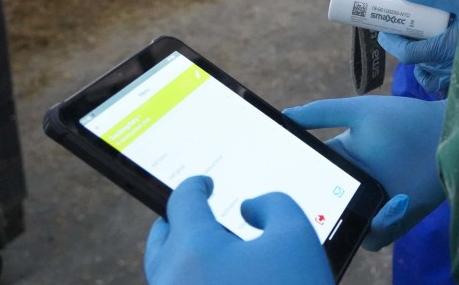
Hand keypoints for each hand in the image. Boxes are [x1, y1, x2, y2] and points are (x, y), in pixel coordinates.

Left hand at [143, 176, 331, 284]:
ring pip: (164, 273)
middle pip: (161, 240)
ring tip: (211, 252)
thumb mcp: (297, 235)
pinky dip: (190, 283)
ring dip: (183, 256)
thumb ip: (272, 204)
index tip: (204, 184)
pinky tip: (217, 283)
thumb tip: (246, 207)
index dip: (195, 185)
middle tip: (195, 216)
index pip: (182, 202)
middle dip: (177, 223)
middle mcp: (170, 281)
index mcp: (194, 249)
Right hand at [284, 96, 446, 250]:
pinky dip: (380, 224)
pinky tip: (395, 201)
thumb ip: (322, 113)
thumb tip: (284, 115)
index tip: (276, 182)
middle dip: (311, 212)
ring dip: (343, 223)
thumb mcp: (359, 112)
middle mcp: (352, 186)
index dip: (294, 182)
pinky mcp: (392, 221)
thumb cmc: (404, 120)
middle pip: (321, 207)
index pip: (309, 176)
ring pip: (343, 227)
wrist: (445, 134)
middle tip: (303, 209)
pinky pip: (372, 236)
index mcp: (342, 160)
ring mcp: (371, 206)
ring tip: (354, 206)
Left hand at [378, 0, 458, 93]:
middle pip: (415, 61)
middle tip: (402, 28)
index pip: (406, 53)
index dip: (391, 41)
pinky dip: (431, 73)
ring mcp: (455, 78)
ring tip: (421, 39)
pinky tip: (432, 60)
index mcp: (443, 49)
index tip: (383, 29)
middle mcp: (447, 69)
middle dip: (404, 45)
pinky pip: (439, 83)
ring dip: (418, 57)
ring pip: (426, 72)